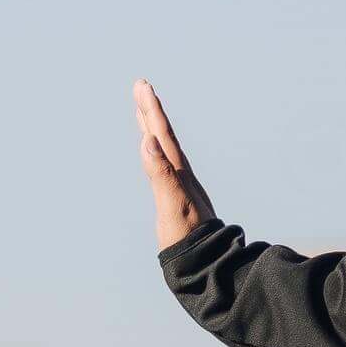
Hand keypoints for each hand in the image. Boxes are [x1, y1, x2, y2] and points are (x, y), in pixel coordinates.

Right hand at [134, 80, 217, 250]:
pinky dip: (155, 150)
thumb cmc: (188, 237)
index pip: (162, 134)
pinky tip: (152, 150)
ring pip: (163, 147)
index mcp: (177, 172)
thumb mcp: (172, 205)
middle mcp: (180, 173)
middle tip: (140, 85)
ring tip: (143, 111)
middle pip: (163, 135)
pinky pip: (163, 163)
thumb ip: (160, 174)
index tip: (142, 85)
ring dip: (152, 127)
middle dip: (150, 110)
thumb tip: (147, 141)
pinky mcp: (175, 196)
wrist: (205, 261)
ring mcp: (178, 184)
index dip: (151, 109)